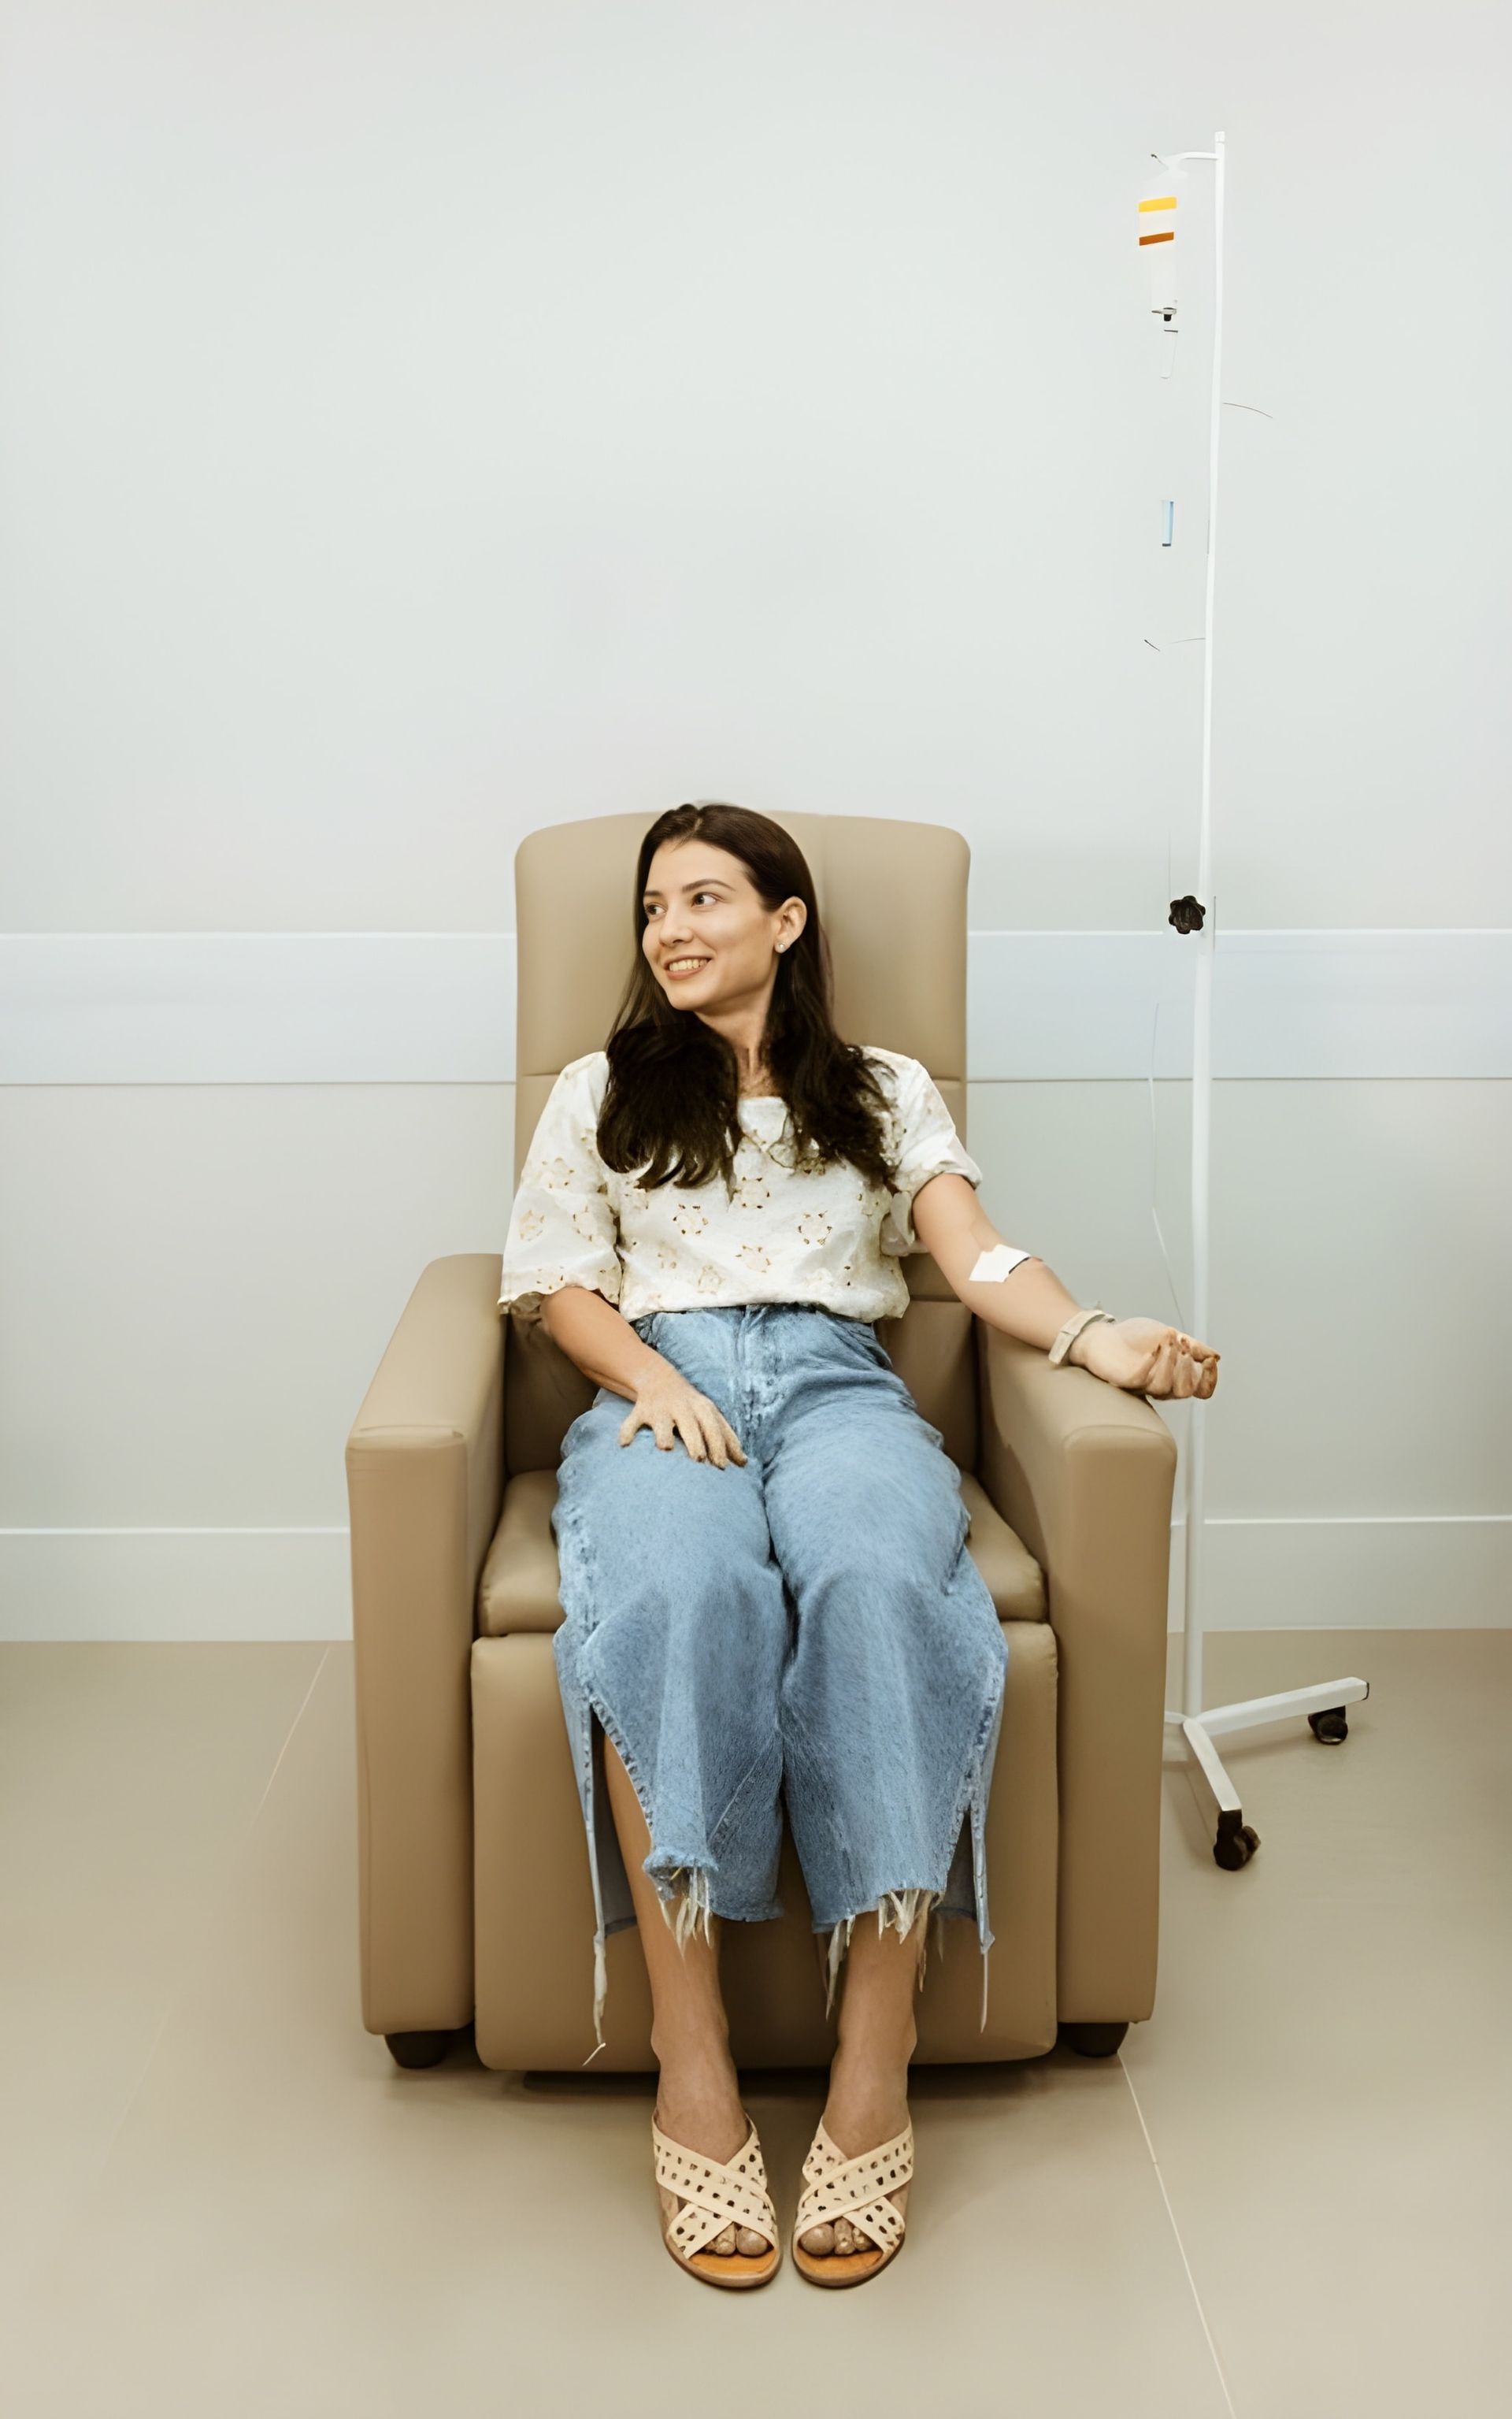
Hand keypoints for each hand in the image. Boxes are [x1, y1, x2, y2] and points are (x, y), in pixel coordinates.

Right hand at [619, 1362, 748, 1465]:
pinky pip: (632, 1422)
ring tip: (666, 1447)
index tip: (722, 1466)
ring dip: (664, 1434)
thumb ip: (726, 1438)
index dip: (718, 1445)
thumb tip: (744, 1464)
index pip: (714, 1427)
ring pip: (662, 1423)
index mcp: (703, 1408)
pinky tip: (625, 1444)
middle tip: (699, 1458)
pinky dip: (627, 1431)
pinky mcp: (641, 1411)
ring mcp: (660, 1410)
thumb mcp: (711, 1415)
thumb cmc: (692, 1407)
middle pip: (691, 1425)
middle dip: (695, 1441)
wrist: (660, 1379)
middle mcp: (682, 1408)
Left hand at [1071, 1316, 1219, 1398]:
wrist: (1103, 1335)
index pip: (1202, 1391)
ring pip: (1164, 1387)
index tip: (1208, 1360)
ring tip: (1167, 1341)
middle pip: (1185, 1391)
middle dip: (1187, 1367)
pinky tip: (1152, 1351)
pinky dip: (1150, 1365)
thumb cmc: (1136, 1338)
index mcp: (1177, 1377)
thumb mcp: (1170, 1336)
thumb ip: (1192, 1347)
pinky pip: (1141, 1380)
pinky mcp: (1125, 1382)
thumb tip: (1216, 1357)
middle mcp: (1163, 1386)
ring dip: (1170, 1362)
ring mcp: (1144, 1386)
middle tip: (1182, 1343)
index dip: (1210, 1379)